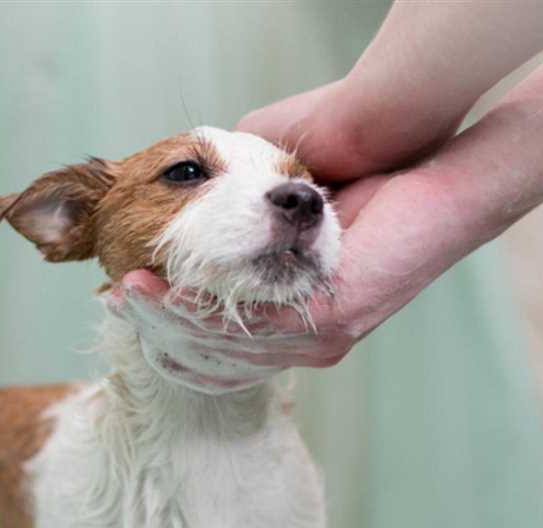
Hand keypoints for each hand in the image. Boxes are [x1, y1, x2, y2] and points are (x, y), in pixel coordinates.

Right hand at [108, 161, 496, 393]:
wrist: (426, 153)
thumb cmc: (357, 162)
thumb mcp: (280, 189)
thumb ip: (233, 206)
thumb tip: (181, 205)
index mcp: (295, 319)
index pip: (219, 350)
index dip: (167, 330)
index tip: (123, 299)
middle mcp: (308, 338)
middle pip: (215, 359)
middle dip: (159, 328)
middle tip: (116, 298)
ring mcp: (322, 338)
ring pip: (227, 350)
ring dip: (169, 322)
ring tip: (128, 290)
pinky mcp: (335, 322)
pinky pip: (254, 333)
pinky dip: (203, 316)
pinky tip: (166, 293)